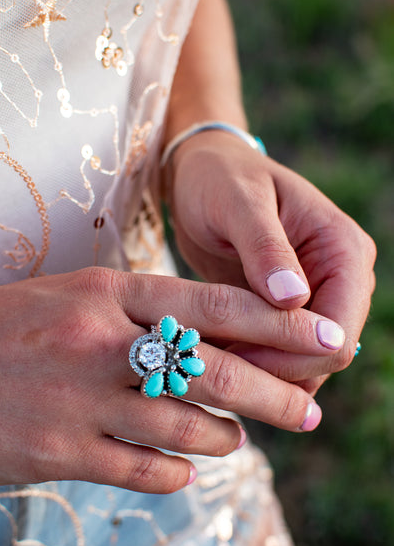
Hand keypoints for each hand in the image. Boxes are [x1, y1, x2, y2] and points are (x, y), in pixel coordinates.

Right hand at [0, 268, 343, 491]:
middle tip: (311, 411)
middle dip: (274, 392)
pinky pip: (147, 472)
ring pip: (188, 428)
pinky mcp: (60, 454)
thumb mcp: (66, 297)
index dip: (276, 321)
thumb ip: (131, 314)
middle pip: (214, 369)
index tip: (323, 336)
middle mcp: (101, 341)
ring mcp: (81, 400)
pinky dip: (176, 474)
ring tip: (234, 439)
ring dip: (224, 439)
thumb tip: (195, 339)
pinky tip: (178, 469)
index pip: (212, 303)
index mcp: (105, 293)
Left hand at [167, 130, 375, 390]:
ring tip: (207, 361)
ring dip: (262, 371)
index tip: (235, 361)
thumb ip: (266, 247)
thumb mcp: (238, 202)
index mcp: (343, 249)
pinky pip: (283, 353)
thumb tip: (294, 299)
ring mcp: (319, 296)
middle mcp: (341, 278)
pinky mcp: (290, 309)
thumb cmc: (219, 177)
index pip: (337, 330)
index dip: (292, 356)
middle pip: (326, 354)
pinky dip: (253, 362)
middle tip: (213, 367)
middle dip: (274, 369)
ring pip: (305, 362)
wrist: (203, 174)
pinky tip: (214, 355)